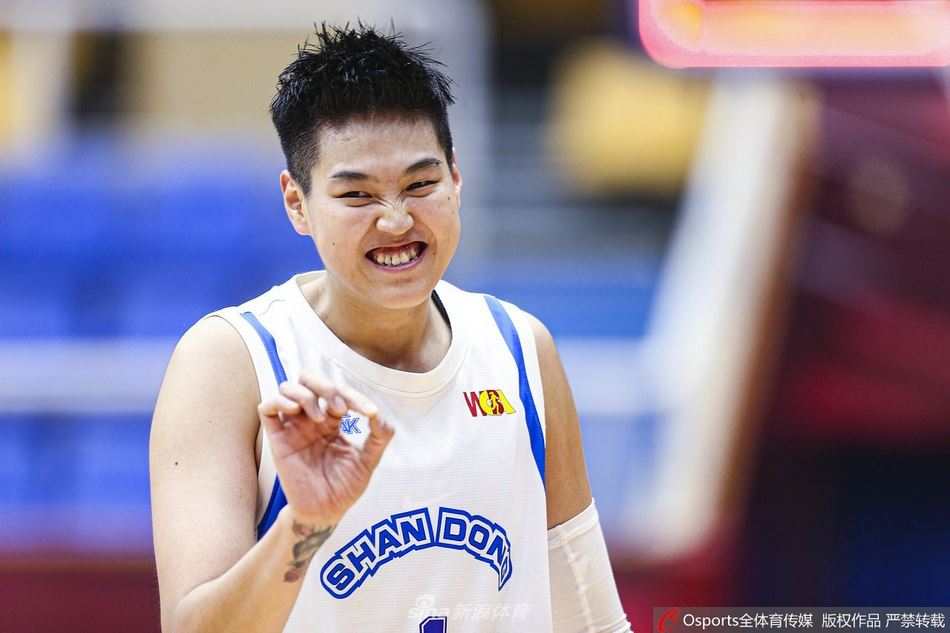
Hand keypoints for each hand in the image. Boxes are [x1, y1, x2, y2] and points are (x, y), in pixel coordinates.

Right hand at [256, 371, 394, 527]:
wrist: (326, 511)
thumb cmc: (345, 486)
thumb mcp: (369, 460)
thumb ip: (380, 436)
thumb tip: (379, 414)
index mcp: (333, 419)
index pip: (339, 392)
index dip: (355, 396)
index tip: (370, 413)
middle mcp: (311, 418)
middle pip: (308, 378)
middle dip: (325, 385)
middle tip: (339, 408)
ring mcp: (293, 426)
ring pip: (287, 387)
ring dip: (306, 395)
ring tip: (321, 419)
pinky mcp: (277, 438)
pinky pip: (267, 408)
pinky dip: (279, 401)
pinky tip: (296, 412)